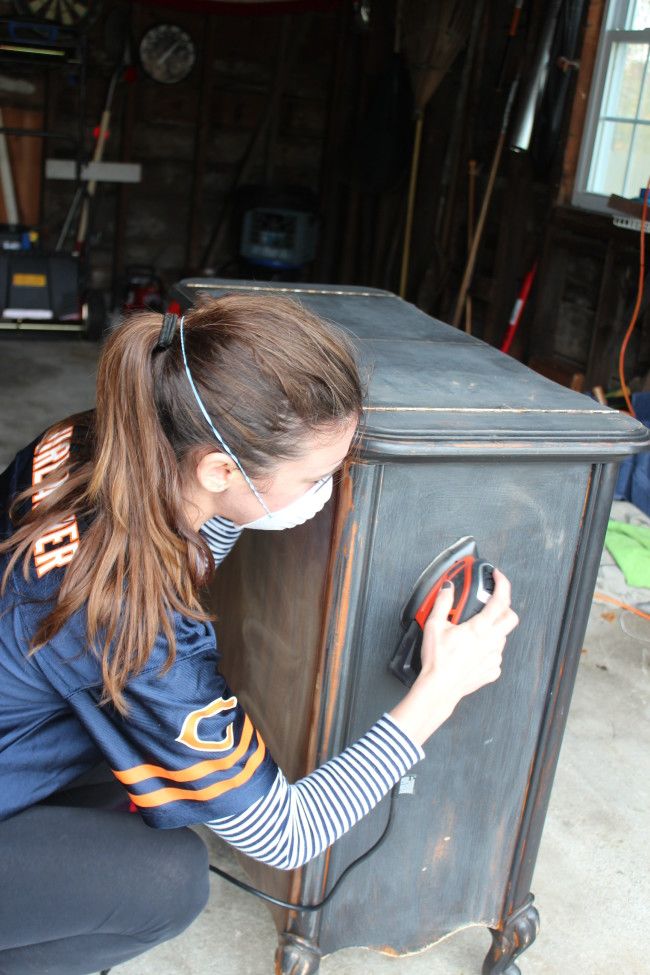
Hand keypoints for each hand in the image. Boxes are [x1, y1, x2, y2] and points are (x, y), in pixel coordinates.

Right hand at [388, 568, 518, 745]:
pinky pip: (496, 654)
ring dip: (494, 628)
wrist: (439, 688)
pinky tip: (474, 650)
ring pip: (503, 636)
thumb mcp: (434, 626)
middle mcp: (491, 641)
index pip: (500, 600)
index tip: (498, 577)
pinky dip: (489, 648)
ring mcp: (494, 657)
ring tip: (475, 630)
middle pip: (511, 617)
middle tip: (491, 604)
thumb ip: (443, 603)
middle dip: (504, 606)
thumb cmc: (437, 661)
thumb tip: (448, 589)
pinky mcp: (492, 670)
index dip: (502, 584)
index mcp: (479, 628)